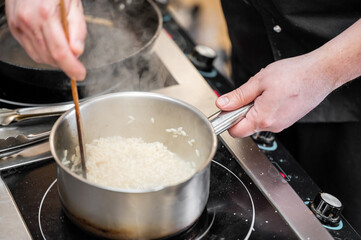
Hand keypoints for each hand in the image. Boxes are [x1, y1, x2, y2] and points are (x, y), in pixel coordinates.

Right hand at [5, 0, 86, 79]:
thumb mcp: (74, 5)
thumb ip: (77, 29)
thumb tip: (77, 52)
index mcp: (46, 14)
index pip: (60, 51)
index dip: (71, 67)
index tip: (79, 74)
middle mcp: (28, 20)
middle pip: (49, 56)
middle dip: (65, 64)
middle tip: (76, 64)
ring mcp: (19, 24)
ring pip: (38, 56)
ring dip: (54, 60)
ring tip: (64, 52)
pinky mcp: (14, 27)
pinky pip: (29, 49)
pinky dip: (43, 53)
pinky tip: (51, 47)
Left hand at [216, 53, 335, 137]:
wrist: (321, 73)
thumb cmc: (295, 75)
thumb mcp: (260, 81)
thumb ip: (238, 96)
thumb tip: (223, 104)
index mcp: (262, 119)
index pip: (234, 131)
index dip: (226, 119)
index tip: (226, 108)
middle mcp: (272, 126)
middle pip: (245, 125)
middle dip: (242, 110)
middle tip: (250, 92)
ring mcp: (281, 124)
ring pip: (257, 120)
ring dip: (255, 106)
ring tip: (266, 90)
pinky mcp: (287, 119)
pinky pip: (269, 116)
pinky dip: (266, 106)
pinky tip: (275, 93)